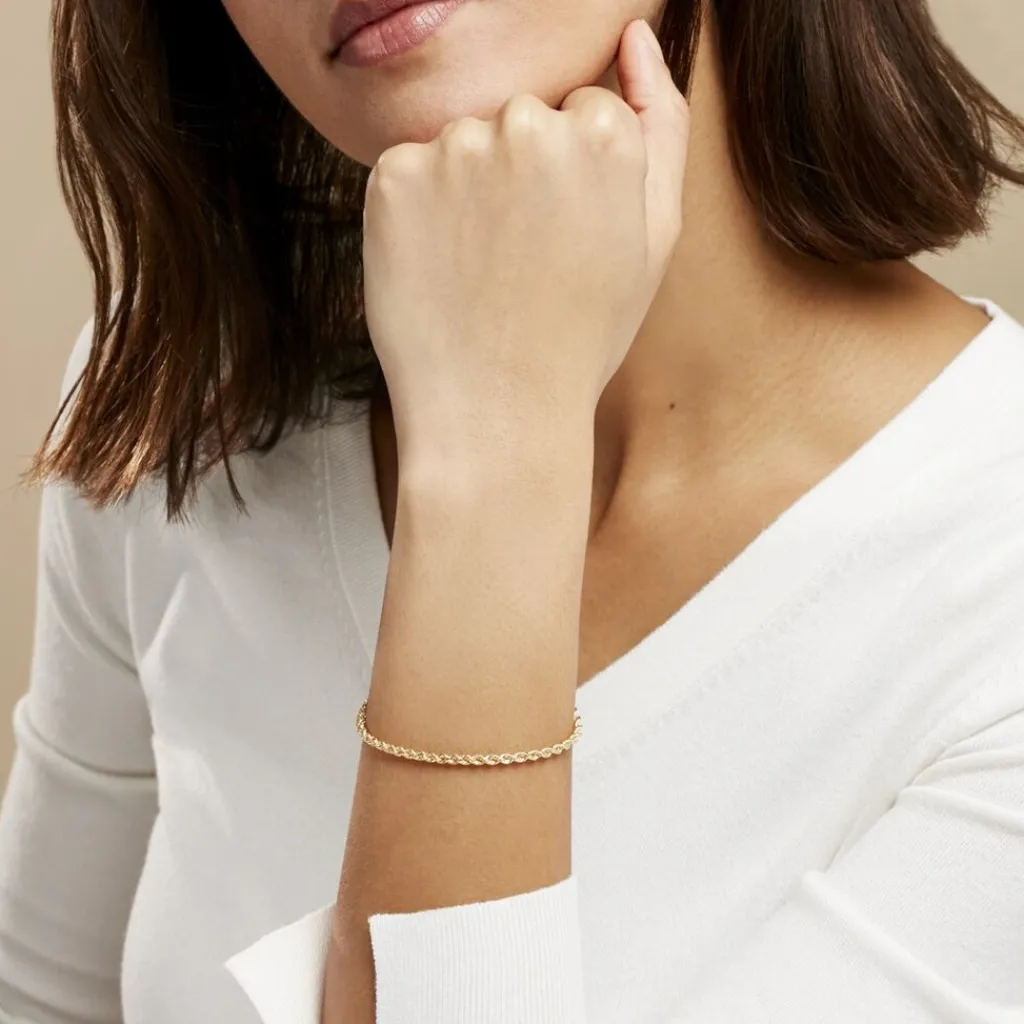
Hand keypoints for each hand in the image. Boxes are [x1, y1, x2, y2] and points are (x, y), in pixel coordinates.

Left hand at [361, 18, 689, 466]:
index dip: (578, 184)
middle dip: (524, 174)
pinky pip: (410, 167)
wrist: (497, 414)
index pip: (587, 113)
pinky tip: (441, 266)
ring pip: (464, 141)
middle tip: (525, 262)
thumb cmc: (583, 334)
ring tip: (482, 270)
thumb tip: (638, 37)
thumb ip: (662, 124)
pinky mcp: (392, 176)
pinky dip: (421, 210)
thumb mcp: (654, 239)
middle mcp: (528, 125)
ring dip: (469, 189)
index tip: (570, 241)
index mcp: (605, 135)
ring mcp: (454, 148)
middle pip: (523, 118)